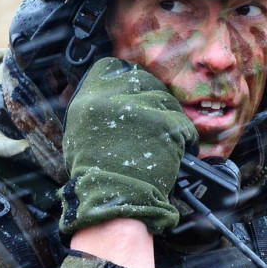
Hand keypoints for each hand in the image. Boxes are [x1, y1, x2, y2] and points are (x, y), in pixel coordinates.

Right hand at [61, 57, 198, 235]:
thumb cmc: (96, 176)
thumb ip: (96, 110)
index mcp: (88, 99)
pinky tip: (181, 149)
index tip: (136, 90)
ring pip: (166, 100)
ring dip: (170, 117)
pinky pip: (183, 122)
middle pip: (143, 80)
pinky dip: (186, 137)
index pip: (111, 67)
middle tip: (156, 120)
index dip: (127, 78)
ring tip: (165, 140)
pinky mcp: (164, 124)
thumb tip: (114, 95)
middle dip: (152, 98)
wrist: (113, 199)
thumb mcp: (80, 135)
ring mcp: (140, 109)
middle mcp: (112, 98)